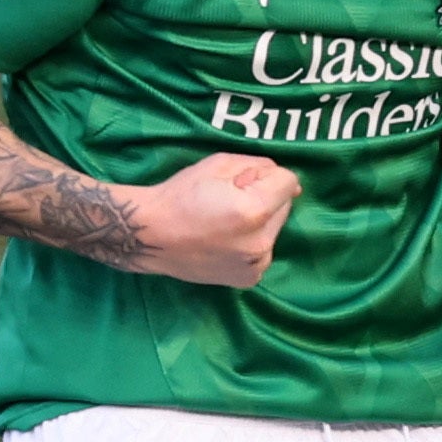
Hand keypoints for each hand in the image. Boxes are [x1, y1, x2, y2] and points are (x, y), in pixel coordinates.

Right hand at [128, 151, 302, 286]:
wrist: (151, 236)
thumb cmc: (180, 195)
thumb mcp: (219, 164)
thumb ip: (258, 166)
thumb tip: (290, 183)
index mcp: (254, 210)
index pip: (289, 182)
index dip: (263, 176)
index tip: (239, 182)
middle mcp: (261, 243)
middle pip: (284, 207)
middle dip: (264, 198)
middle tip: (228, 202)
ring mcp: (256, 265)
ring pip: (274, 229)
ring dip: (259, 222)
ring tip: (224, 223)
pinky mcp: (250, 278)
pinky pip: (263, 250)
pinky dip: (251, 242)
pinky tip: (225, 241)